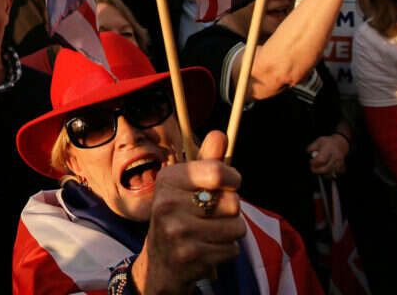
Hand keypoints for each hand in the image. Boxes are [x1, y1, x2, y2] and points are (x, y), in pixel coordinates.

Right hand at [133, 131, 245, 294]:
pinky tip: (207, 249)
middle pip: (233, 202)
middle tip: (211, 215)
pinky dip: (226, 251)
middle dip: (230, 210)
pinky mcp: (190, 256)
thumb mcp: (187, 186)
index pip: (217, 172)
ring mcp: (177, 231)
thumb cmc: (179, 216)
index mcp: (168, 179)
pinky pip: (232, 249)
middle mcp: (167, 203)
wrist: (160, 262)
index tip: (230, 183)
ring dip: (230, 233)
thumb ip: (207, 161)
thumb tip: (220, 133)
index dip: (233, 178)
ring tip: (209, 233)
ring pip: (236, 227)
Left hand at [306, 135, 348, 176]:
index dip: (314, 163)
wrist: (341, 144)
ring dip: (322, 173)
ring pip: (330, 174)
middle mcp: (336, 156)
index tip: (311, 162)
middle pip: (326, 169)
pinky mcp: (342, 167)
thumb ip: (311, 148)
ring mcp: (340, 163)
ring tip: (319, 168)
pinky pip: (335, 175)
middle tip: (313, 168)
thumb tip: (308, 154)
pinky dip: (329, 174)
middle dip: (317, 171)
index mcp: (329, 149)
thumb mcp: (318, 141)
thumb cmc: (328, 143)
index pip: (321, 160)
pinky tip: (326, 169)